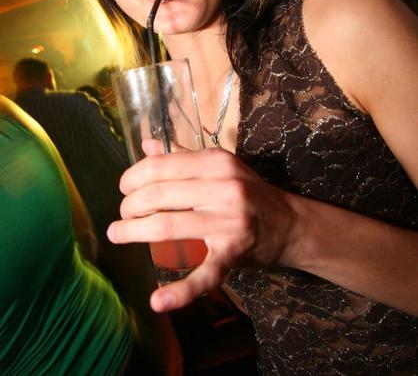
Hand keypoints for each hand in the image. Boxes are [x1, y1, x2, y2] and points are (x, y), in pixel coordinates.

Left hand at [107, 140, 296, 311]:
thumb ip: (183, 155)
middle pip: (159, 194)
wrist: (289, 223)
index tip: (124, 188)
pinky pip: (205, 274)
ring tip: (117, 233)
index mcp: (217, 162)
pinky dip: (180, 291)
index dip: (133, 176)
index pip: (162, 165)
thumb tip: (146, 146)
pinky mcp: (234, 254)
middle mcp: (223, 188)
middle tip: (122, 213)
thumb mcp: (221, 166)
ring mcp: (229, 222)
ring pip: (168, 226)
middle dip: (129, 205)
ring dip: (134, 232)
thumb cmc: (248, 192)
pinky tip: (157, 300)